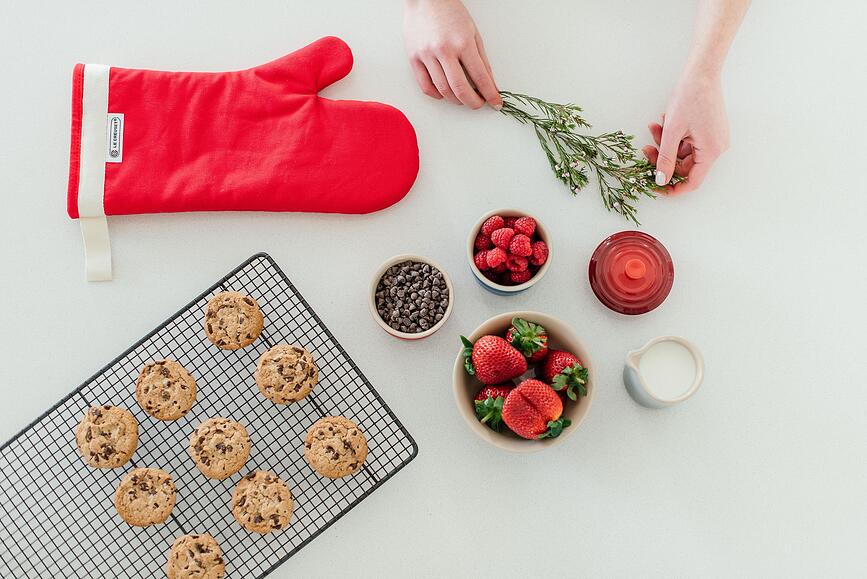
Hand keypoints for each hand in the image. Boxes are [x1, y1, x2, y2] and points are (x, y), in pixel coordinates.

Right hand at [403, 0, 501, 109]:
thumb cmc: (450, 13)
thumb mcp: (473, 33)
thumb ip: (481, 59)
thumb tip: (488, 83)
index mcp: (462, 42)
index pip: (480, 77)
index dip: (490, 94)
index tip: (496, 102)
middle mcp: (444, 50)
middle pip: (460, 89)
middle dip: (473, 102)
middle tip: (478, 104)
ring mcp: (427, 55)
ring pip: (443, 90)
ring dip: (456, 100)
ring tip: (463, 98)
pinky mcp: (414, 58)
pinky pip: (425, 86)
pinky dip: (437, 95)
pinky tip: (445, 94)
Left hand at [643, 71, 728, 193]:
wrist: (702, 72)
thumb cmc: (690, 97)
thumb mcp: (672, 131)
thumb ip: (665, 158)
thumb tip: (661, 180)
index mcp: (711, 151)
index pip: (692, 182)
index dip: (673, 188)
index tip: (655, 188)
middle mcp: (716, 147)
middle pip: (685, 166)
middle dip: (663, 158)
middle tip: (646, 150)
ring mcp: (714, 138)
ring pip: (683, 152)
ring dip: (666, 144)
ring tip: (655, 127)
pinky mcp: (709, 130)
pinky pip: (688, 141)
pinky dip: (674, 135)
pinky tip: (664, 122)